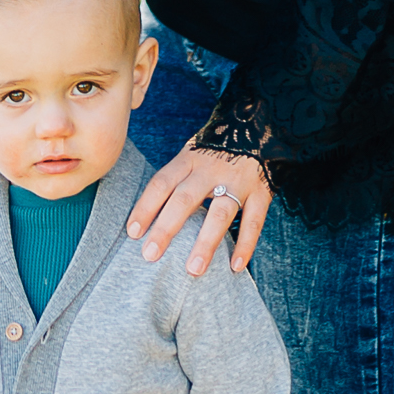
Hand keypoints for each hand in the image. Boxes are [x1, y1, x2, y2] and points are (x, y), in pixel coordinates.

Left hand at [129, 140, 273, 276]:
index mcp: (189, 158)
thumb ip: (177, 177)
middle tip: (150, 255)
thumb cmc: (218, 147)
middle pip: (185, 199)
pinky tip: (235, 266)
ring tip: (194, 269)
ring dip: (206, 243)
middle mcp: (211, 169)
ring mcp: (237, 180)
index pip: (162, 183)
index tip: (133, 232)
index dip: (146, 207)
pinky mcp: (261, 191)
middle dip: (166, 228)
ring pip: (220, 213)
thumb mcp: (192, 151)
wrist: (259, 124)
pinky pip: (254, 221)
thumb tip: (150, 214)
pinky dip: (246, 244)